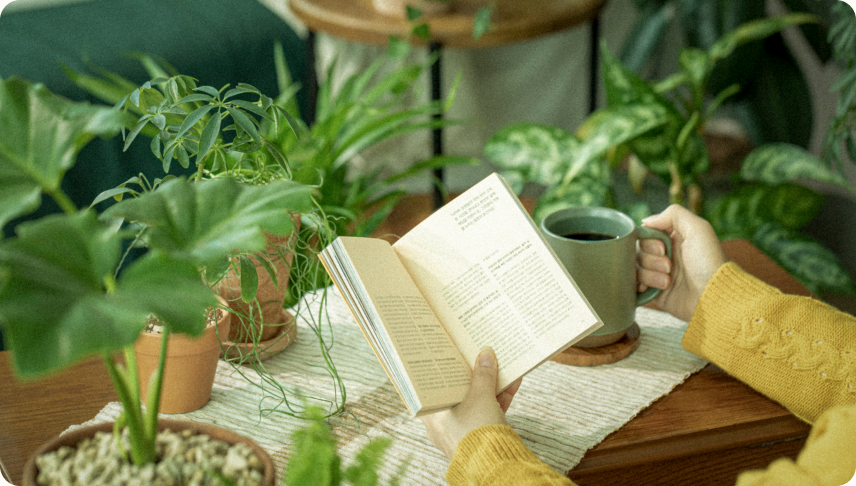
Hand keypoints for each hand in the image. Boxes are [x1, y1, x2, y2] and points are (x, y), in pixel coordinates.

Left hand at [421, 347, 522, 459]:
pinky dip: (500, 398)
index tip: (452, 352)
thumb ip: (483, 374)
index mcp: (433, 413)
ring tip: (501, 363)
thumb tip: (485, 354)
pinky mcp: (482, 435)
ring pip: (476, 400)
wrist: (496, 466)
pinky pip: (489, 411)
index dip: (444, 367)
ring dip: (491, 383)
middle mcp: (444, 422)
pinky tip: (514, 381)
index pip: (434, 385)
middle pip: (459, 391)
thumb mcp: (480, 397)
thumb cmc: (476, 431)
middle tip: (478, 354)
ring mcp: (464, 429)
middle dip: (474, 373)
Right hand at [638, 204, 726, 321]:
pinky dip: (639, 285)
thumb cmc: (708, 262)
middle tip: (669, 266)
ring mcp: (658, 273)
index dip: (649, 240)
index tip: (662, 247)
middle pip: (638, 250)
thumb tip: (646, 221)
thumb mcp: (698, 228)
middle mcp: (664, 255)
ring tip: (668, 281)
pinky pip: (634, 285)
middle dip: (651, 258)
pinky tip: (649, 288)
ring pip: (636, 268)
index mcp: (673, 239)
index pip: (646, 233)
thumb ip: (673, 214)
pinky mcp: (654, 291)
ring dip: (650, 274)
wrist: (711, 296)